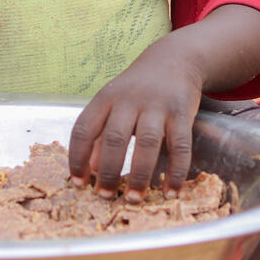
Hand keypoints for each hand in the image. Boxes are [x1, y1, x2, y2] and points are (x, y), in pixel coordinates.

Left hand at [68, 40, 203, 201]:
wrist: (174, 60)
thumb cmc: (137, 88)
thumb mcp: (113, 103)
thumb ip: (100, 134)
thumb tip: (90, 170)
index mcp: (106, 98)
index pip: (84, 129)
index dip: (77, 158)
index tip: (78, 184)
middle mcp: (129, 100)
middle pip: (114, 138)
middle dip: (108, 172)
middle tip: (106, 197)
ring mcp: (157, 105)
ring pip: (146, 143)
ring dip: (139, 175)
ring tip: (134, 199)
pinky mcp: (182, 112)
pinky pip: (179, 146)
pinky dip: (175, 172)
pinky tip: (170, 191)